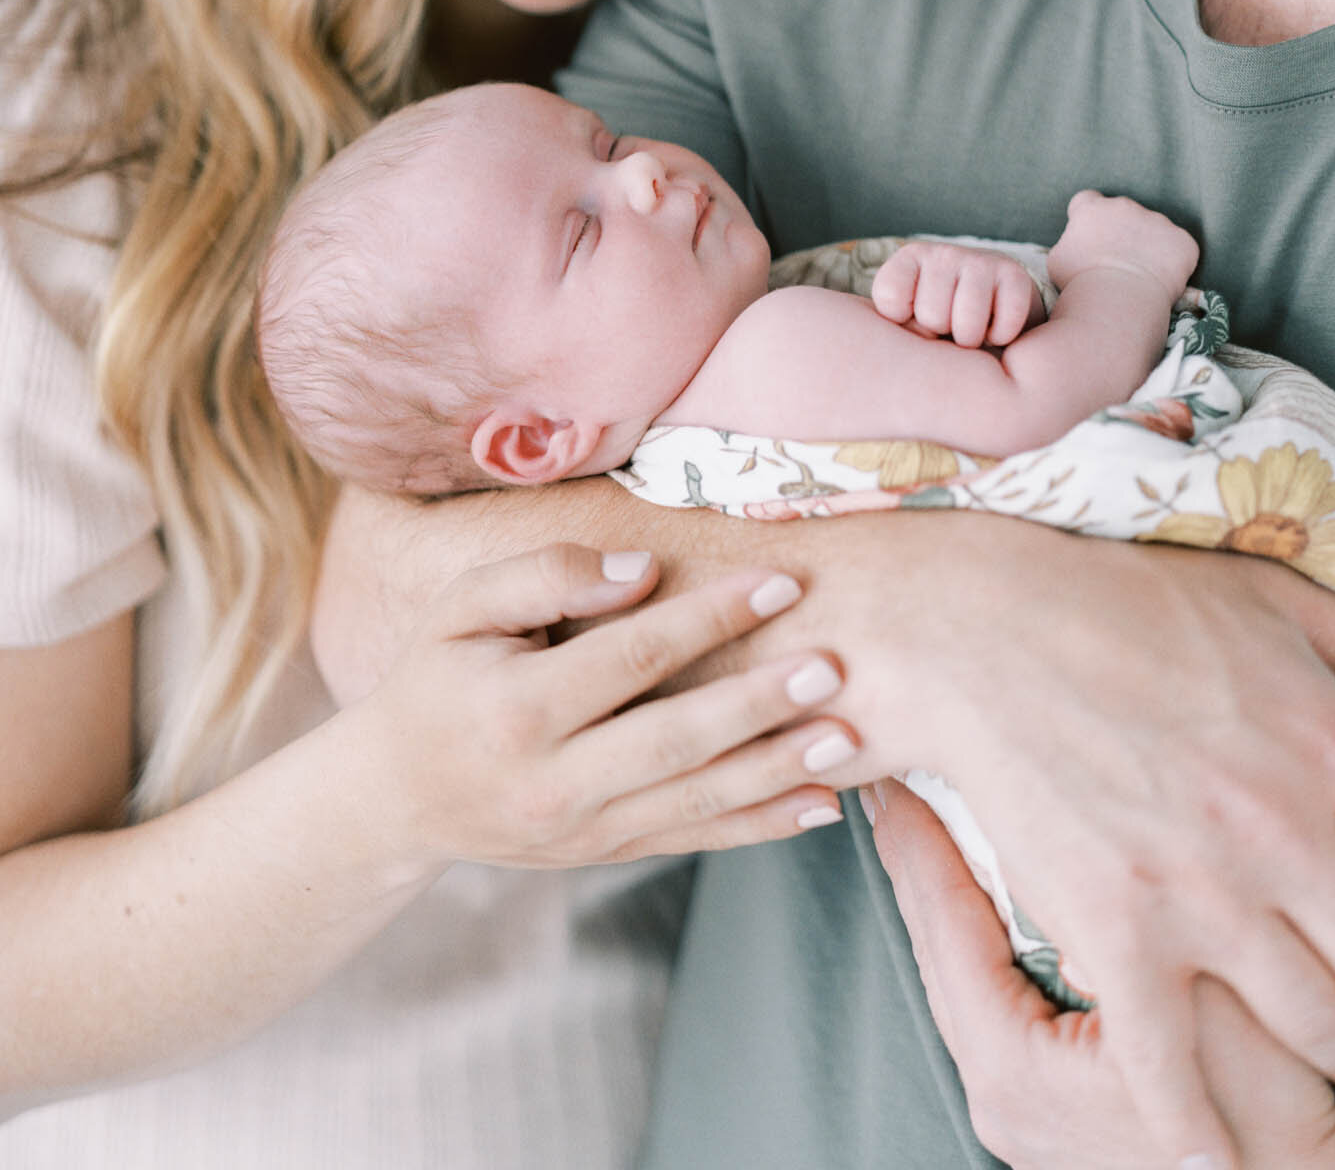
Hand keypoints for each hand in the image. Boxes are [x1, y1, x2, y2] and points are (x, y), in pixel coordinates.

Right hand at [356, 543, 860, 868]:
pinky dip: (759, 826)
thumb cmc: (438, 677)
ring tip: (847, 738)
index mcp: (517, 709)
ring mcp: (581, 830)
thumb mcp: (462, 608)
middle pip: (675, 740)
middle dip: (759, 704)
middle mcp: (552, 781)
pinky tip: (820, 804)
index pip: (632, 657)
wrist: (395, 796)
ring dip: (776, 771)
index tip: (779, 581)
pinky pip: (692, 839)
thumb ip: (546, 575)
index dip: (709, 618)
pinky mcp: (603, 853)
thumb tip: (641, 571)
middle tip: (833, 667)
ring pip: (695, 802)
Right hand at [852, 517, 1334, 1169]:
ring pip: (1313, 1027)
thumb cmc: (1120, 601)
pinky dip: (1202, 1123)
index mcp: (1333, 748)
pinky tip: (1216, 1149)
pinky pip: (1176, 1062)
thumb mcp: (1265, 598)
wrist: (984, 625)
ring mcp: (1201, 890)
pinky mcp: (1118, 930)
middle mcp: (1284, 832)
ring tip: (1334, 1060)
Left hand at [872, 240, 1043, 347]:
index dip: (904, 322)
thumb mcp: (908, 318)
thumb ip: (898, 327)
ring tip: (969, 329)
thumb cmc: (941, 317)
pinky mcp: (1015, 275)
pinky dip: (1001, 337)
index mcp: (909, 259)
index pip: (891, 299)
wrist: (993, 302)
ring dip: (970, 340)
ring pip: (967, 325)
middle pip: (932, 316)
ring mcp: (980, 261)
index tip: (915, 319)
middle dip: (940, 333)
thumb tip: (913, 340)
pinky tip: (995, 327)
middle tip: (949, 326)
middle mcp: (943, 253)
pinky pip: (1005, 325)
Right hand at [1046, 190, 1198, 302]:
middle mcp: (1125, 206)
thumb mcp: (1057, 259)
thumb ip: (1069, 243)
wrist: (1118, 301)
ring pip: (1153, 230)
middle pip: (1124, 213)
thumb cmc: (1080, 284)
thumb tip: (1077, 245)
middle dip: (1122, 232)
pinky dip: (1172, 262)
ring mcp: (1157, 220)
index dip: (1090, 218)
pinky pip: (1178, 248)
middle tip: (1117, 263)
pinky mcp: (1182, 240)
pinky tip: (1161, 282)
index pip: (1089, 200)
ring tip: (1139, 277)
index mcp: (1091, 208)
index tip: (1092, 237)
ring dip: (1148, 246)